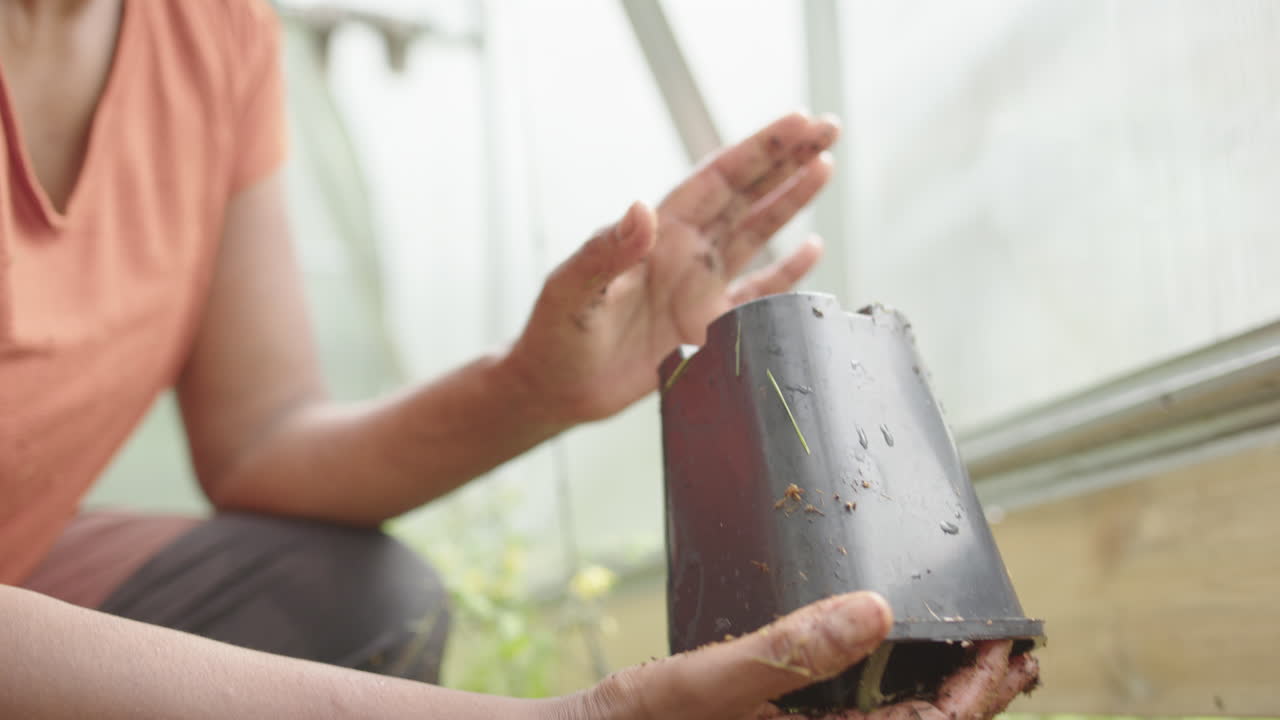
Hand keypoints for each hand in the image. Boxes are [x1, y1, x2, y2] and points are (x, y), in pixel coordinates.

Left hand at [507, 112, 839, 423]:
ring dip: (790, 201)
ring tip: (825, 167)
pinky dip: (787, 273)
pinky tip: (812, 249)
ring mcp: (698, 287)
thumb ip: (607, 253)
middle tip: (828, 126)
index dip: (759, 149)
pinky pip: (758, 293)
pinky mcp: (708, 326)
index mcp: (658, 234)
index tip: (798, 121)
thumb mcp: (573, 290)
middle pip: (746, 193)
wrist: (556, 389)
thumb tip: (642, 210)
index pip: (718, 178)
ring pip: (757, 232)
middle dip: (786, 159)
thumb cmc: (555, 335)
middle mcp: (684, 252)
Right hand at [554, 592, 1038, 719]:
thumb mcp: (699, 687)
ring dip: (939, 698)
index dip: (978, 695)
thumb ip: (786, 651)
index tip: (1013, 644)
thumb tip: (876, 611)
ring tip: (974, 651)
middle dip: (974, 699)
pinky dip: (888, 696)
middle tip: (1014, 648)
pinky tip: (891, 658)